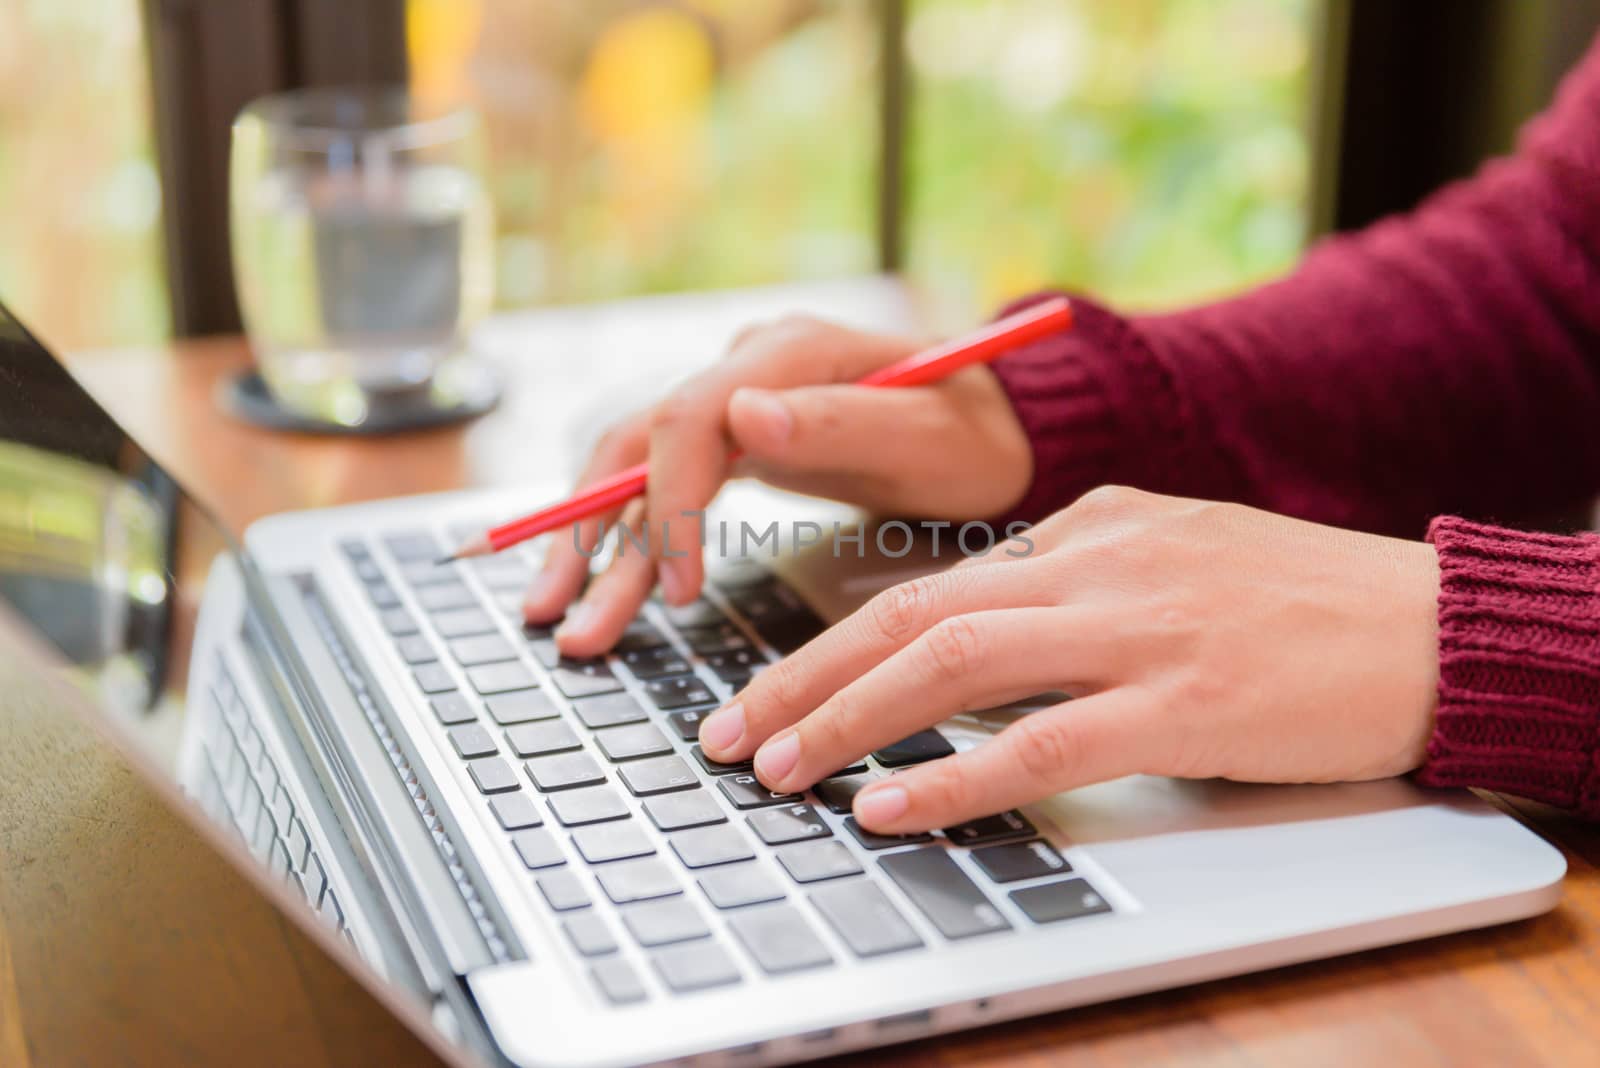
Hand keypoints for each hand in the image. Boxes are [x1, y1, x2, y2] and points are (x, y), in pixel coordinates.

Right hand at [524, 314, 1033, 654]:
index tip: (677, 588)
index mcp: (788, 352)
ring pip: (637, 473)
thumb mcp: (924, 433)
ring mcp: (733, 402)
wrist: (996, 428)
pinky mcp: (734, 441)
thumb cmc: (971, 434)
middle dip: (592, 531)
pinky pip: (663, 491)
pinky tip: (601, 593)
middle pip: (638, 442)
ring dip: (595, 549)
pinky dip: (629, 544)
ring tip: (559, 622)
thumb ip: (839, 421)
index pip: (690, 417)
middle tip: (558, 613)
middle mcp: (745, 367)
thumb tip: (744, 413)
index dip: (671, 504)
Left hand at [697, 486, 1442, 832]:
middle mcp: (1093, 563)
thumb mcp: (1170, 555)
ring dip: (847, 720)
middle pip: (909, 614)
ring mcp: (1134, 629)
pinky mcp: (1181, 703)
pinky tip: (890, 807)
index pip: (928, 583)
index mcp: (1085, 525)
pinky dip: (952, 777)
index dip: (834, 642)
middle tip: (727, 731)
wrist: (1428, 628)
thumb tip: (982, 619)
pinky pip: (1039, 743)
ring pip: (951, 663)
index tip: (770, 686)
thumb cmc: (1297, 602)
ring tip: (777, 769)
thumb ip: (1074, 580)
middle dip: (801, 676)